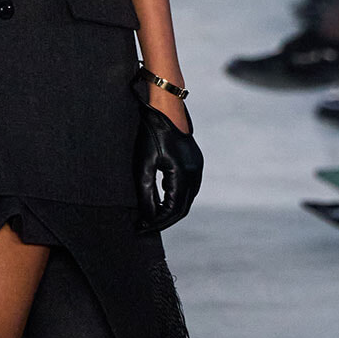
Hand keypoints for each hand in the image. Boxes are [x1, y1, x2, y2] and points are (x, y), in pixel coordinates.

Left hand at [133, 83, 202, 233]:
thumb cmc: (150, 134)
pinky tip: (160, 200)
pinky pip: (188, 188)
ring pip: (186, 199)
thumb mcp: (143, 164)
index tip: (141, 228)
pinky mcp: (195, 162)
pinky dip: (175, 198)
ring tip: (151, 216)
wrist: (164, 109)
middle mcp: (195, 173)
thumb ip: (146, 192)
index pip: (172, 210)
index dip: (157, 222)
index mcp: (183, 175)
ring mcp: (197, 167)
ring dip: (171, 210)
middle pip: (182, 209)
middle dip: (164, 220)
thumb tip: (148, 216)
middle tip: (145, 226)